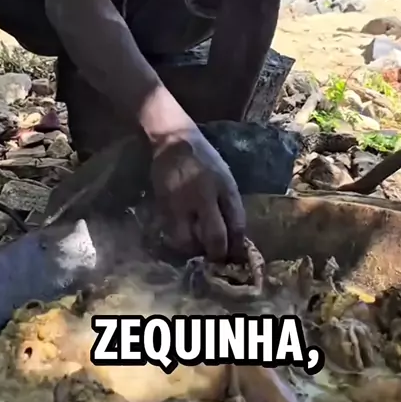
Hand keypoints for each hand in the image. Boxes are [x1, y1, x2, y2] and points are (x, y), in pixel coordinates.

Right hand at [150, 127, 245, 262]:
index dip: (237, 245)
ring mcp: (181, 203)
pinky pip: (172, 233)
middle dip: (218, 254)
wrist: (173, 141)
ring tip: (198, 249)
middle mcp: (203, 198)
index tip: (236, 255)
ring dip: (195, 250)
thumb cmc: (204, 159)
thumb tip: (233, 235)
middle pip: (214, 238)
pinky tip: (184, 237)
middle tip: (217, 259)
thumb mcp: (225, 178)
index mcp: (224, 188)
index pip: (236, 225)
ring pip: (189, 242)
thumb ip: (229, 205)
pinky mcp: (163, 206)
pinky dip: (179, 240)